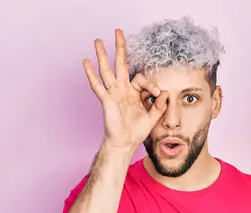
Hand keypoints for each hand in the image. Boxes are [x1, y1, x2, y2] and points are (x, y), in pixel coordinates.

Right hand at [83, 29, 168, 150]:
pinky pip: (97, 85)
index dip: (151, 84)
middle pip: (120, 63)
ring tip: (98, 40)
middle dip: (120, 47)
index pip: (142, 78)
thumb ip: (160, 105)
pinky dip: (91, 73)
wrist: (125, 143)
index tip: (156, 94)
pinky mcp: (106, 100)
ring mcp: (112, 93)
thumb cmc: (136, 131)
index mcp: (133, 92)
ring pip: (106, 69)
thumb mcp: (153, 117)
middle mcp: (122, 89)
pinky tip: (86, 62)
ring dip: (102, 55)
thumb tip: (164, 92)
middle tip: (118, 31)